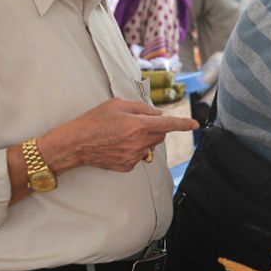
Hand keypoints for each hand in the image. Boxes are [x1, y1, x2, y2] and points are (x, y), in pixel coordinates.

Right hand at [40, 98, 197, 172]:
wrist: (75, 144)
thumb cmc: (93, 121)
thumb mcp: (117, 105)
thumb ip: (141, 108)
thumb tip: (156, 114)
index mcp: (138, 125)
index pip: (168, 124)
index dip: (183, 124)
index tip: (195, 124)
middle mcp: (138, 142)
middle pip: (160, 136)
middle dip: (156, 129)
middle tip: (138, 123)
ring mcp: (133, 156)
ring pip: (150, 147)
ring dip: (145, 139)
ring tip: (123, 135)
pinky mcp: (127, 166)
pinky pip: (139, 156)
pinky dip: (134, 149)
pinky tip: (118, 145)